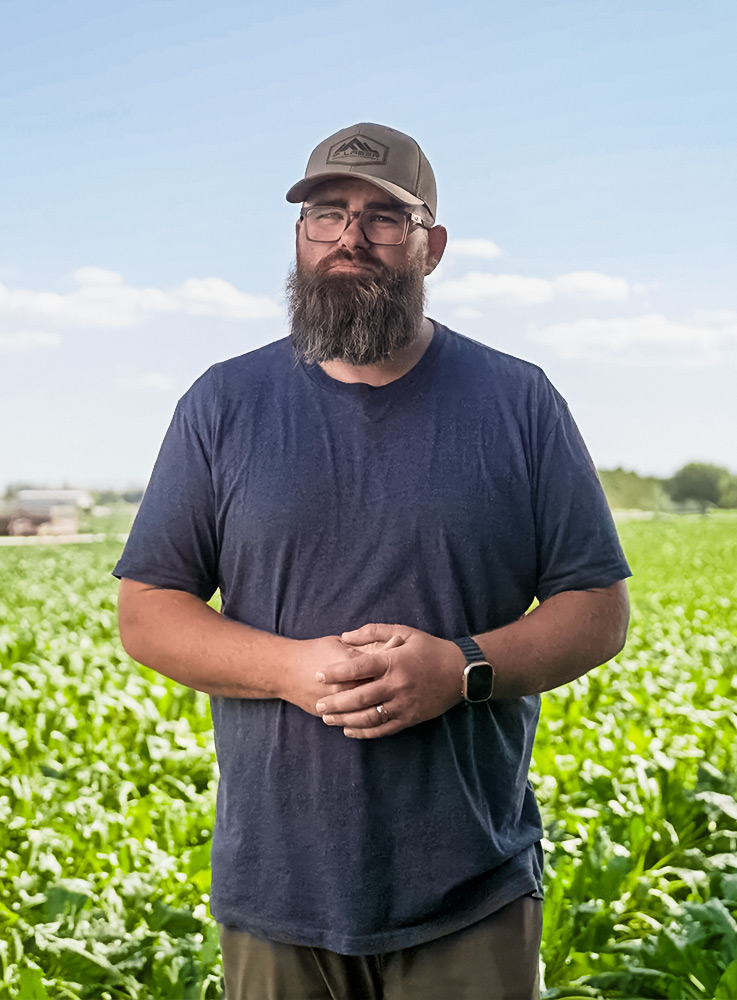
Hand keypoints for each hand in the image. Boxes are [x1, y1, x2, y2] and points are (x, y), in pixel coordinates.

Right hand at [286, 634, 401, 716]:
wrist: (283, 669)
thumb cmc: (315, 651)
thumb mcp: (342, 643)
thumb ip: (368, 645)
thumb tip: (396, 642)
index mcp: (352, 667)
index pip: (384, 671)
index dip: (399, 670)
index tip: (409, 670)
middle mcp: (345, 688)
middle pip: (378, 695)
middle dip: (394, 693)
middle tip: (406, 691)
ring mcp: (336, 704)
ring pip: (365, 715)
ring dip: (381, 711)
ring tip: (392, 706)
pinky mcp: (327, 716)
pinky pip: (350, 723)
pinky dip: (364, 724)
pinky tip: (374, 718)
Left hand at [314, 623, 464, 737]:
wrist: (461, 672)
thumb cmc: (429, 649)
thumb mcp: (404, 632)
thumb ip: (373, 632)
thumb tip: (345, 636)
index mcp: (394, 661)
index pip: (358, 668)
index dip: (336, 672)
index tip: (318, 674)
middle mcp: (397, 685)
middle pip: (359, 697)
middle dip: (335, 702)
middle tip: (318, 703)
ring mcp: (404, 704)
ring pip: (369, 717)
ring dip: (346, 719)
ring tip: (328, 718)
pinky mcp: (410, 718)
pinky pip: (383, 729)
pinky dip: (364, 732)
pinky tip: (349, 730)